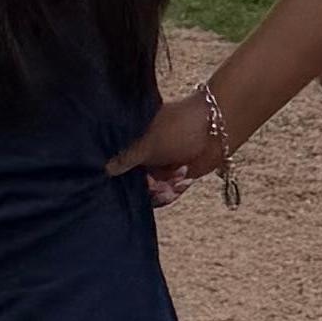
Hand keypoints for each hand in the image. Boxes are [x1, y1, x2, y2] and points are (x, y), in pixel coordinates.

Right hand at [107, 90, 226, 207]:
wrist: (216, 130)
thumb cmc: (177, 129)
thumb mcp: (147, 144)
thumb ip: (126, 159)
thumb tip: (105, 169)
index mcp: (135, 139)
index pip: (121, 163)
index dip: (122, 177)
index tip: (125, 185)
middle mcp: (147, 153)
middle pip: (136, 180)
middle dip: (145, 187)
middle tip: (154, 184)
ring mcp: (163, 165)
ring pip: (153, 189)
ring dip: (161, 191)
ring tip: (172, 182)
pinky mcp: (178, 176)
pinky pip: (169, 192)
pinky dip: (173, 192)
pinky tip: (181, 183)